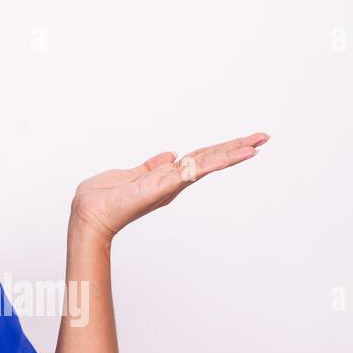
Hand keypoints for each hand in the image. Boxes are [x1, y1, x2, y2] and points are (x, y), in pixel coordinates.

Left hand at [69, 131, 268, 242]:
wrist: (88, 214)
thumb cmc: (104, 198)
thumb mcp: (130, 176)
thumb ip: (151, 167)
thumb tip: (169, 155)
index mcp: (167, 177)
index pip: (201, 158)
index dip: (223, 149)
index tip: (248, 141)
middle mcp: (172, 182)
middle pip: (209, 160)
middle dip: (236, 149)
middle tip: (264, 138)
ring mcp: (167, 185)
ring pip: (203, 166)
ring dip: (229, 155)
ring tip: (254, 146)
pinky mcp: (157, 188)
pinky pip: (184, 174)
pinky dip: (203, 166)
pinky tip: (221, 158)